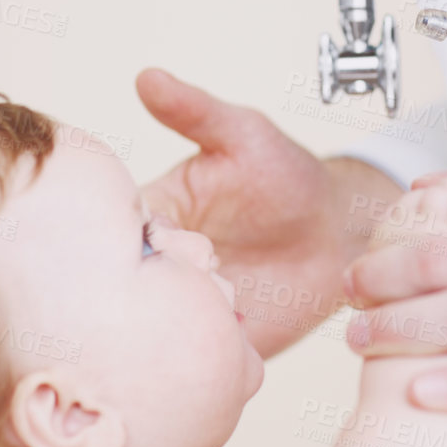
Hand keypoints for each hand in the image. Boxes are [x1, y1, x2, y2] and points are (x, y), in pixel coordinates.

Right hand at [136, 68, 399, 356]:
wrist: (340, 230)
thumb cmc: (286, 174)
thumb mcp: (242, 135)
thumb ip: (195, 112)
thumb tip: (147, 76)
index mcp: (154, 215)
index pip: (110, 232)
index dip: (107, 242)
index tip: (122, 246)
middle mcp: (163, 268)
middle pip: (122, 291)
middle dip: (124, 301)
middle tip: (148, 302)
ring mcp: (190, 310)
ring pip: (154, 335)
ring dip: (158, 340)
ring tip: (178, 335)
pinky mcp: (223, 344)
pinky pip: (200, 365)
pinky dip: (198, 370)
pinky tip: (206, 366)